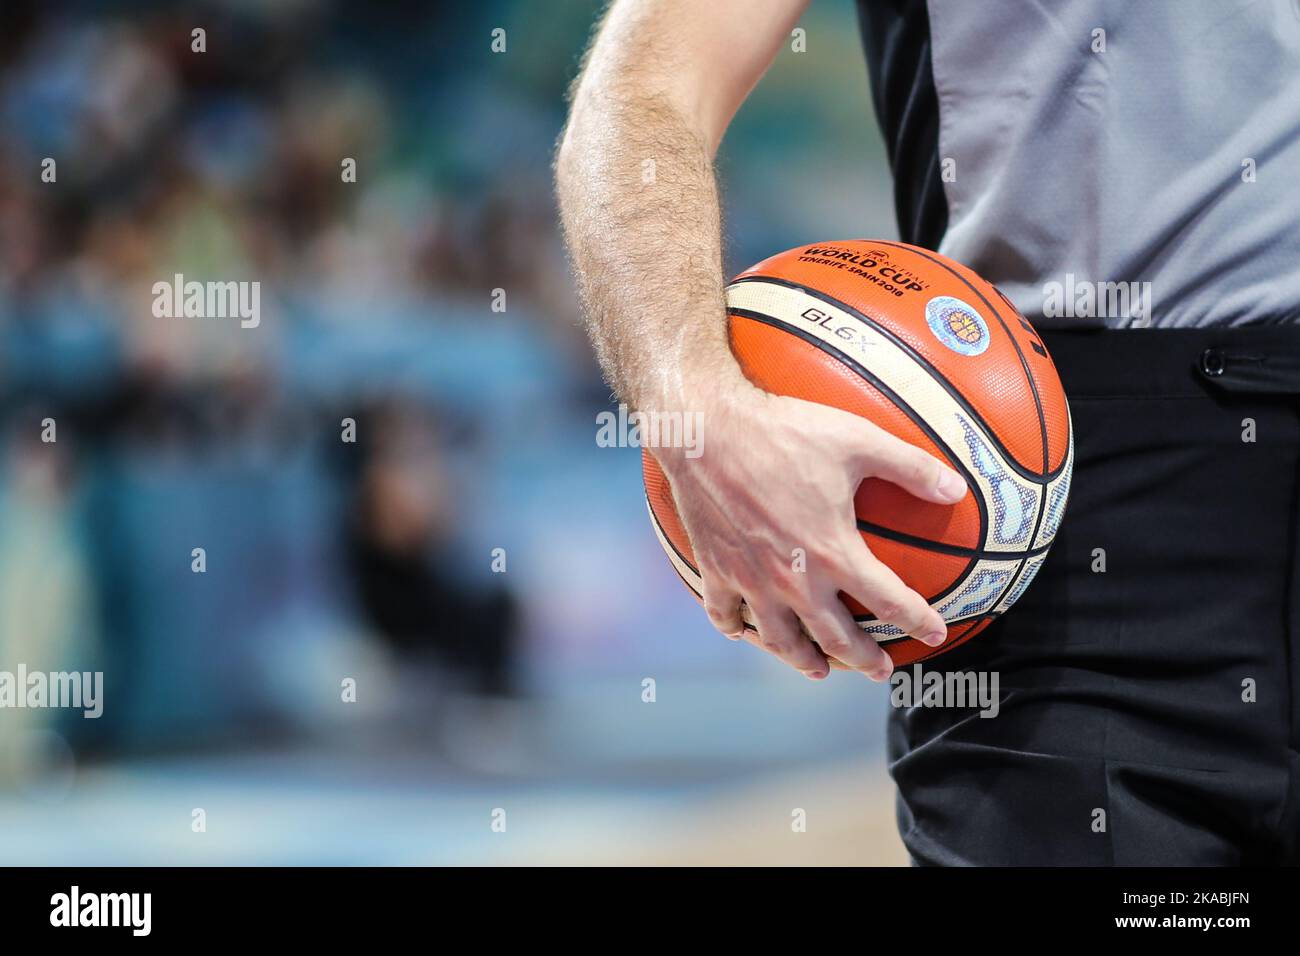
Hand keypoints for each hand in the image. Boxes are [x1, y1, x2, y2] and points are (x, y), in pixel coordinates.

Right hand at [653, 377, 965, 680]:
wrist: (706, 431)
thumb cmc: (785, 431)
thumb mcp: (858, 440)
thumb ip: (911, 467)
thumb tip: (957, 488)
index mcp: (834, 553)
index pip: (889, 602)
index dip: (918, 621)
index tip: (936, 633)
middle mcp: (794, 580)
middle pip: (836, 637)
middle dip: (863, 659)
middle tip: (880, 670)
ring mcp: (751, 581)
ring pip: (781, 640)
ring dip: (804, 660)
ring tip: (818, 671)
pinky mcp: (716, 570)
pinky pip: (726, 615)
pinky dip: (737, 629)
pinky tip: (743, 631)